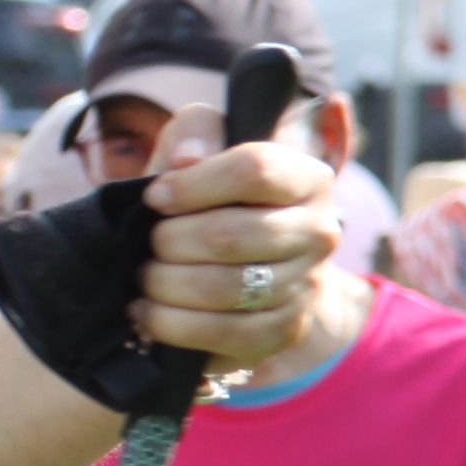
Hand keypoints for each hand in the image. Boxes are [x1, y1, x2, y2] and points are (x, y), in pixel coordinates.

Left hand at [129, 116, 342, 367]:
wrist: (235, 264)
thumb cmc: (207, 198)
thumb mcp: (198, 151)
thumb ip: (195, 131)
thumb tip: (187, 157)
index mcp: (308, 177)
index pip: (255, 170)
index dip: (193, 185)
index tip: (154, 197)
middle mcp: (320, 231)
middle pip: (229, 235)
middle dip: (169, 241)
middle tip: (149, 244)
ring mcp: (307, 285)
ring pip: (223, 288)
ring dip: (165, 283)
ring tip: (144, 277)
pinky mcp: (286, 330)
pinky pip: (225, 333)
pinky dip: (173, 325)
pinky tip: (148, 313)